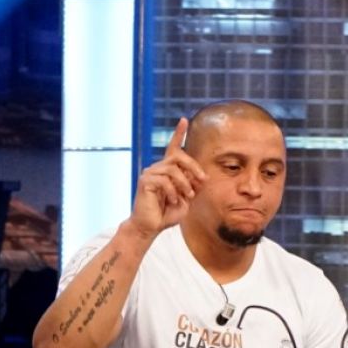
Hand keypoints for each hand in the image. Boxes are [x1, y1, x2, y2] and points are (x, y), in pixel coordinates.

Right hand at [126, 117, 206, 237]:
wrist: (151, 227)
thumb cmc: (167, 214)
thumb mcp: (186, 199)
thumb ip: (193, 186)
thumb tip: (201, 176)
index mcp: (168, 170)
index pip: (173, 148)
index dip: (178, 134)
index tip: (184, 120)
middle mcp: (157, 168)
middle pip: (178, 156)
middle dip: (194, 167)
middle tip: (202, 181)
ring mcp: (150, 173)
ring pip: (173, 169)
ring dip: (185, 184)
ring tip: (187, 197)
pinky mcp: (145, 181)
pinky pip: (164, 180)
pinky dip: (172, 191)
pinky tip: (172, 200)